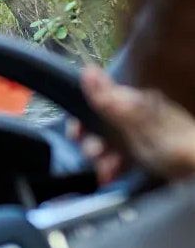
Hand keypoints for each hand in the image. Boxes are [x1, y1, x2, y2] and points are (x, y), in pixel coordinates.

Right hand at [71, 66, 194, 182]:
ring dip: (101, 160)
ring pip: (108, 146)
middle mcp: (136, 117)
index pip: (97, 103)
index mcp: (135, 103)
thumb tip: (87, 70)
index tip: (75, 135)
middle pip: (100, 126)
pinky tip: (111, 177)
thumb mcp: (136, 123)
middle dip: (92, 143)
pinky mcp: (146, 157)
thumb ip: (109, 101)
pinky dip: (112, 169)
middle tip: (95, 156)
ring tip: (107, 172)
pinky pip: (120, 160)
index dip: (82, 119)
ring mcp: (141, 137)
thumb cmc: (172, 146)